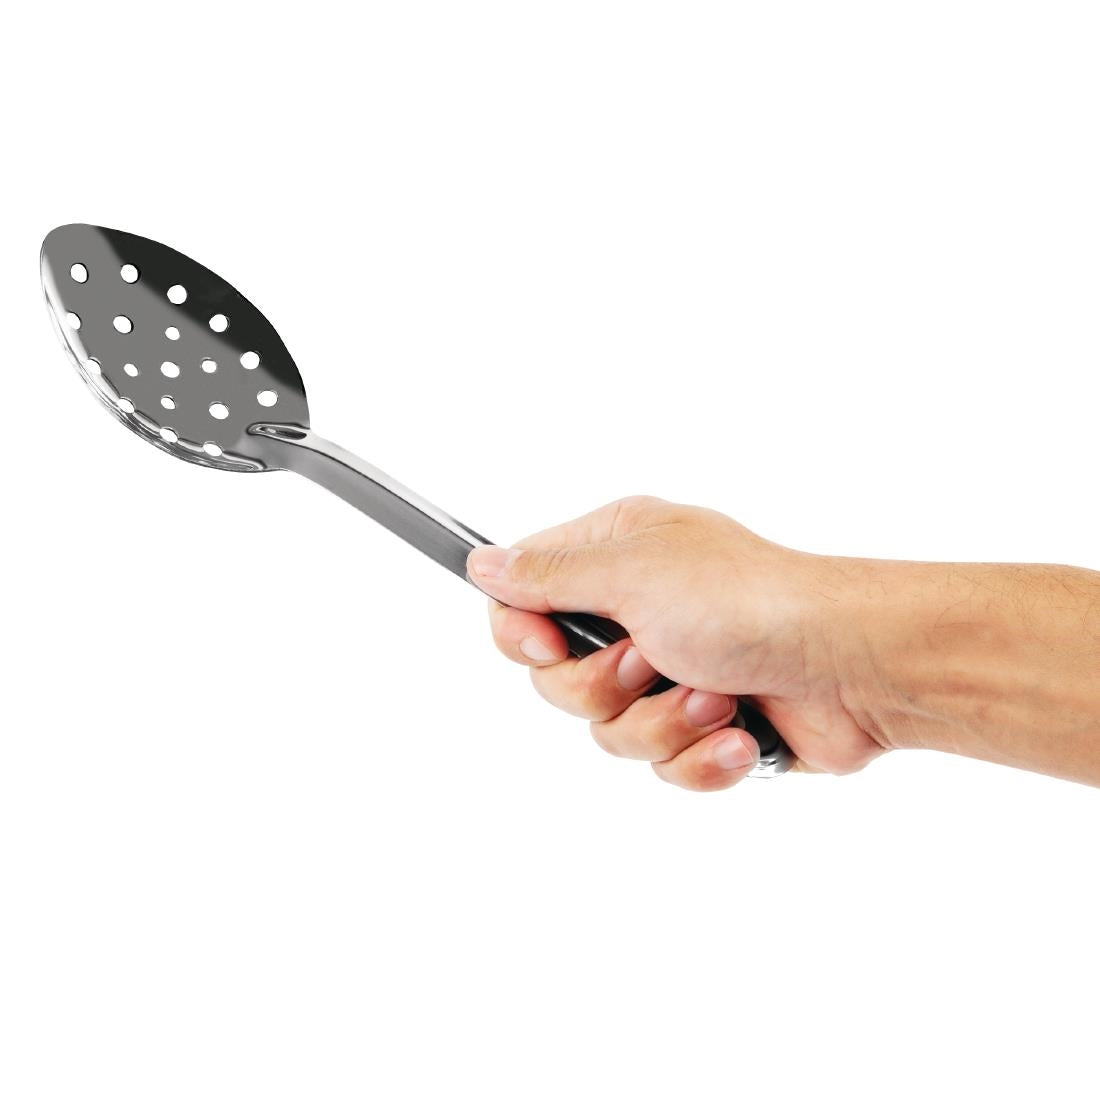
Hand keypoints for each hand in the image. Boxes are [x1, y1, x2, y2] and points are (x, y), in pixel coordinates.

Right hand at [467, 496, 884, 790]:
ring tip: (716, 697)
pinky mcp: (702, 724)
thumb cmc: (750, 601)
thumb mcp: (632, 573)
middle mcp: (635, 612)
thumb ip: (548, 575)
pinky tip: (740, 734)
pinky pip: (661, 765)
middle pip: (558, 680)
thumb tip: (482, 563)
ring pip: (608, 733)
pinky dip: (701, 756)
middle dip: (606, 688)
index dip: (523, 635)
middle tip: (652, 660)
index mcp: (614, 557)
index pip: (522, 599)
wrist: (852, 666)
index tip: (548, 645)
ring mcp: (670, 671)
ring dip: (664, 723)